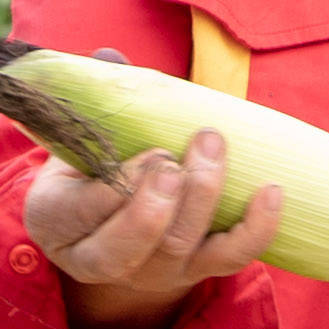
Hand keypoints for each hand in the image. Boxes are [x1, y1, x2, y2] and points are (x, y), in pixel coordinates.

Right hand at [17, 124, 286, 328]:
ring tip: (211, 144)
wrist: (114, 221)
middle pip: (129, 246)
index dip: (113, 190)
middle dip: (155, 204)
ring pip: (178, 247)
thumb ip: (93, 102)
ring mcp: (152, 272)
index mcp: (57, 221)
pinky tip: (271, 191)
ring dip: (201, 195)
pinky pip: (230, 259)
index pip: (79, 215)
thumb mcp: (77, 137)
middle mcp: (100, 259)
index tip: (146, 153)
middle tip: (172, 161)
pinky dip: (256, 228)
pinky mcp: (196, 272)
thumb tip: (107, 57)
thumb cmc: (93, 165)